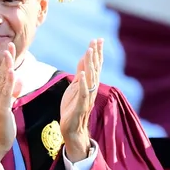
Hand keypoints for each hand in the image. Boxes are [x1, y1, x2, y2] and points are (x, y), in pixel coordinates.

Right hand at [0, 43, 19, 169]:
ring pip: (2, 81)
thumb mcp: (10, 105)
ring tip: (9, 54)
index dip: (6, 61)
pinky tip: (11, 72)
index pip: (2, 74)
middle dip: (6, 59)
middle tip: (10, 45)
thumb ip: (13, 92)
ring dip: (6, 66)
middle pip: (1, 74)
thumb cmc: (4, 125)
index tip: (10, 48)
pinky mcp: (1, 109)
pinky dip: (8, 82)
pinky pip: (5, 93)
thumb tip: (18, 79)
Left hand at [59, 38, 102, 161]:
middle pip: (95, 69)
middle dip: (95, 55)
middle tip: (96, 41)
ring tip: (89, 52)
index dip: (96, 53)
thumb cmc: (73, 108)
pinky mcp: (80, 106)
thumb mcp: (75, 87)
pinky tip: (82, 74)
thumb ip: (80, 74)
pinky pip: (83, 93)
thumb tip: (84, 59)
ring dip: (90, 65)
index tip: (97, 40)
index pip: (95, 66)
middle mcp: (91, 89)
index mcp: (89, 84)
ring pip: (90, 79)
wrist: (71, 129)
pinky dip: (83, 83)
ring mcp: (87, 97)